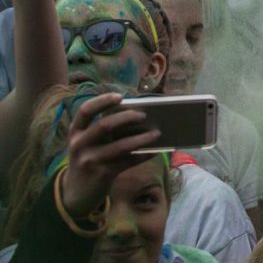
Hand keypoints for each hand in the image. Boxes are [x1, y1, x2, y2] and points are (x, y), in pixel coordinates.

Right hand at [59, 92, 159, 217]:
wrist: (76, 193)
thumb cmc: (90, 158)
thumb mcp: (89, 144)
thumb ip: (104, 130)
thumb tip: (140, 117)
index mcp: (76, 132)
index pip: (85, 111)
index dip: (102, 101)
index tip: (121, 97)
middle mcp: (79, 145)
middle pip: (104, 125)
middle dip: (126, 118)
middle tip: (144, 115)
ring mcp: (89, 161)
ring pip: (119, 146)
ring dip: (141, 139)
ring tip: (157, 133)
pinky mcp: (101, 175)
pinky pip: (127, 162)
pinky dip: (143, 155)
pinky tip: (155, 151)